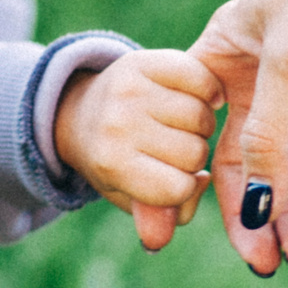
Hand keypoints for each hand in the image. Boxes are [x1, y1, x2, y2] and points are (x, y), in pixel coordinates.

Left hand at [52, 48, 226, 249]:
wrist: (80, 111)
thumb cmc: (116, 161)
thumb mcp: (130, 196)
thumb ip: (157, 218)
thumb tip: (167, 227)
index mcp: (112, 164)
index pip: (179, 189)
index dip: (183, 188)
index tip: (170, 178)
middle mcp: (117, 125)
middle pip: (195, 153)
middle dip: (192, 155)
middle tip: (172, 147)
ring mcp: (130, 88)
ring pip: (203, 117)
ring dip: (201, 123)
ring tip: (181, 124)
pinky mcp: (144, 59)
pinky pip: (201, 78)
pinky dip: (207, 89)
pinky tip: (198, 96)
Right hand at [188, 0, 287, 273]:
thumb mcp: (286, 63)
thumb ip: (265, 136)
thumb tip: (252, 210)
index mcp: (228, 62)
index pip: (192, 135)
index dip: (177, 184)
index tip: (161, 233)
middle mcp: (266, 91)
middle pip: (246, 171)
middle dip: (252, 218)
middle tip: (261, 261)